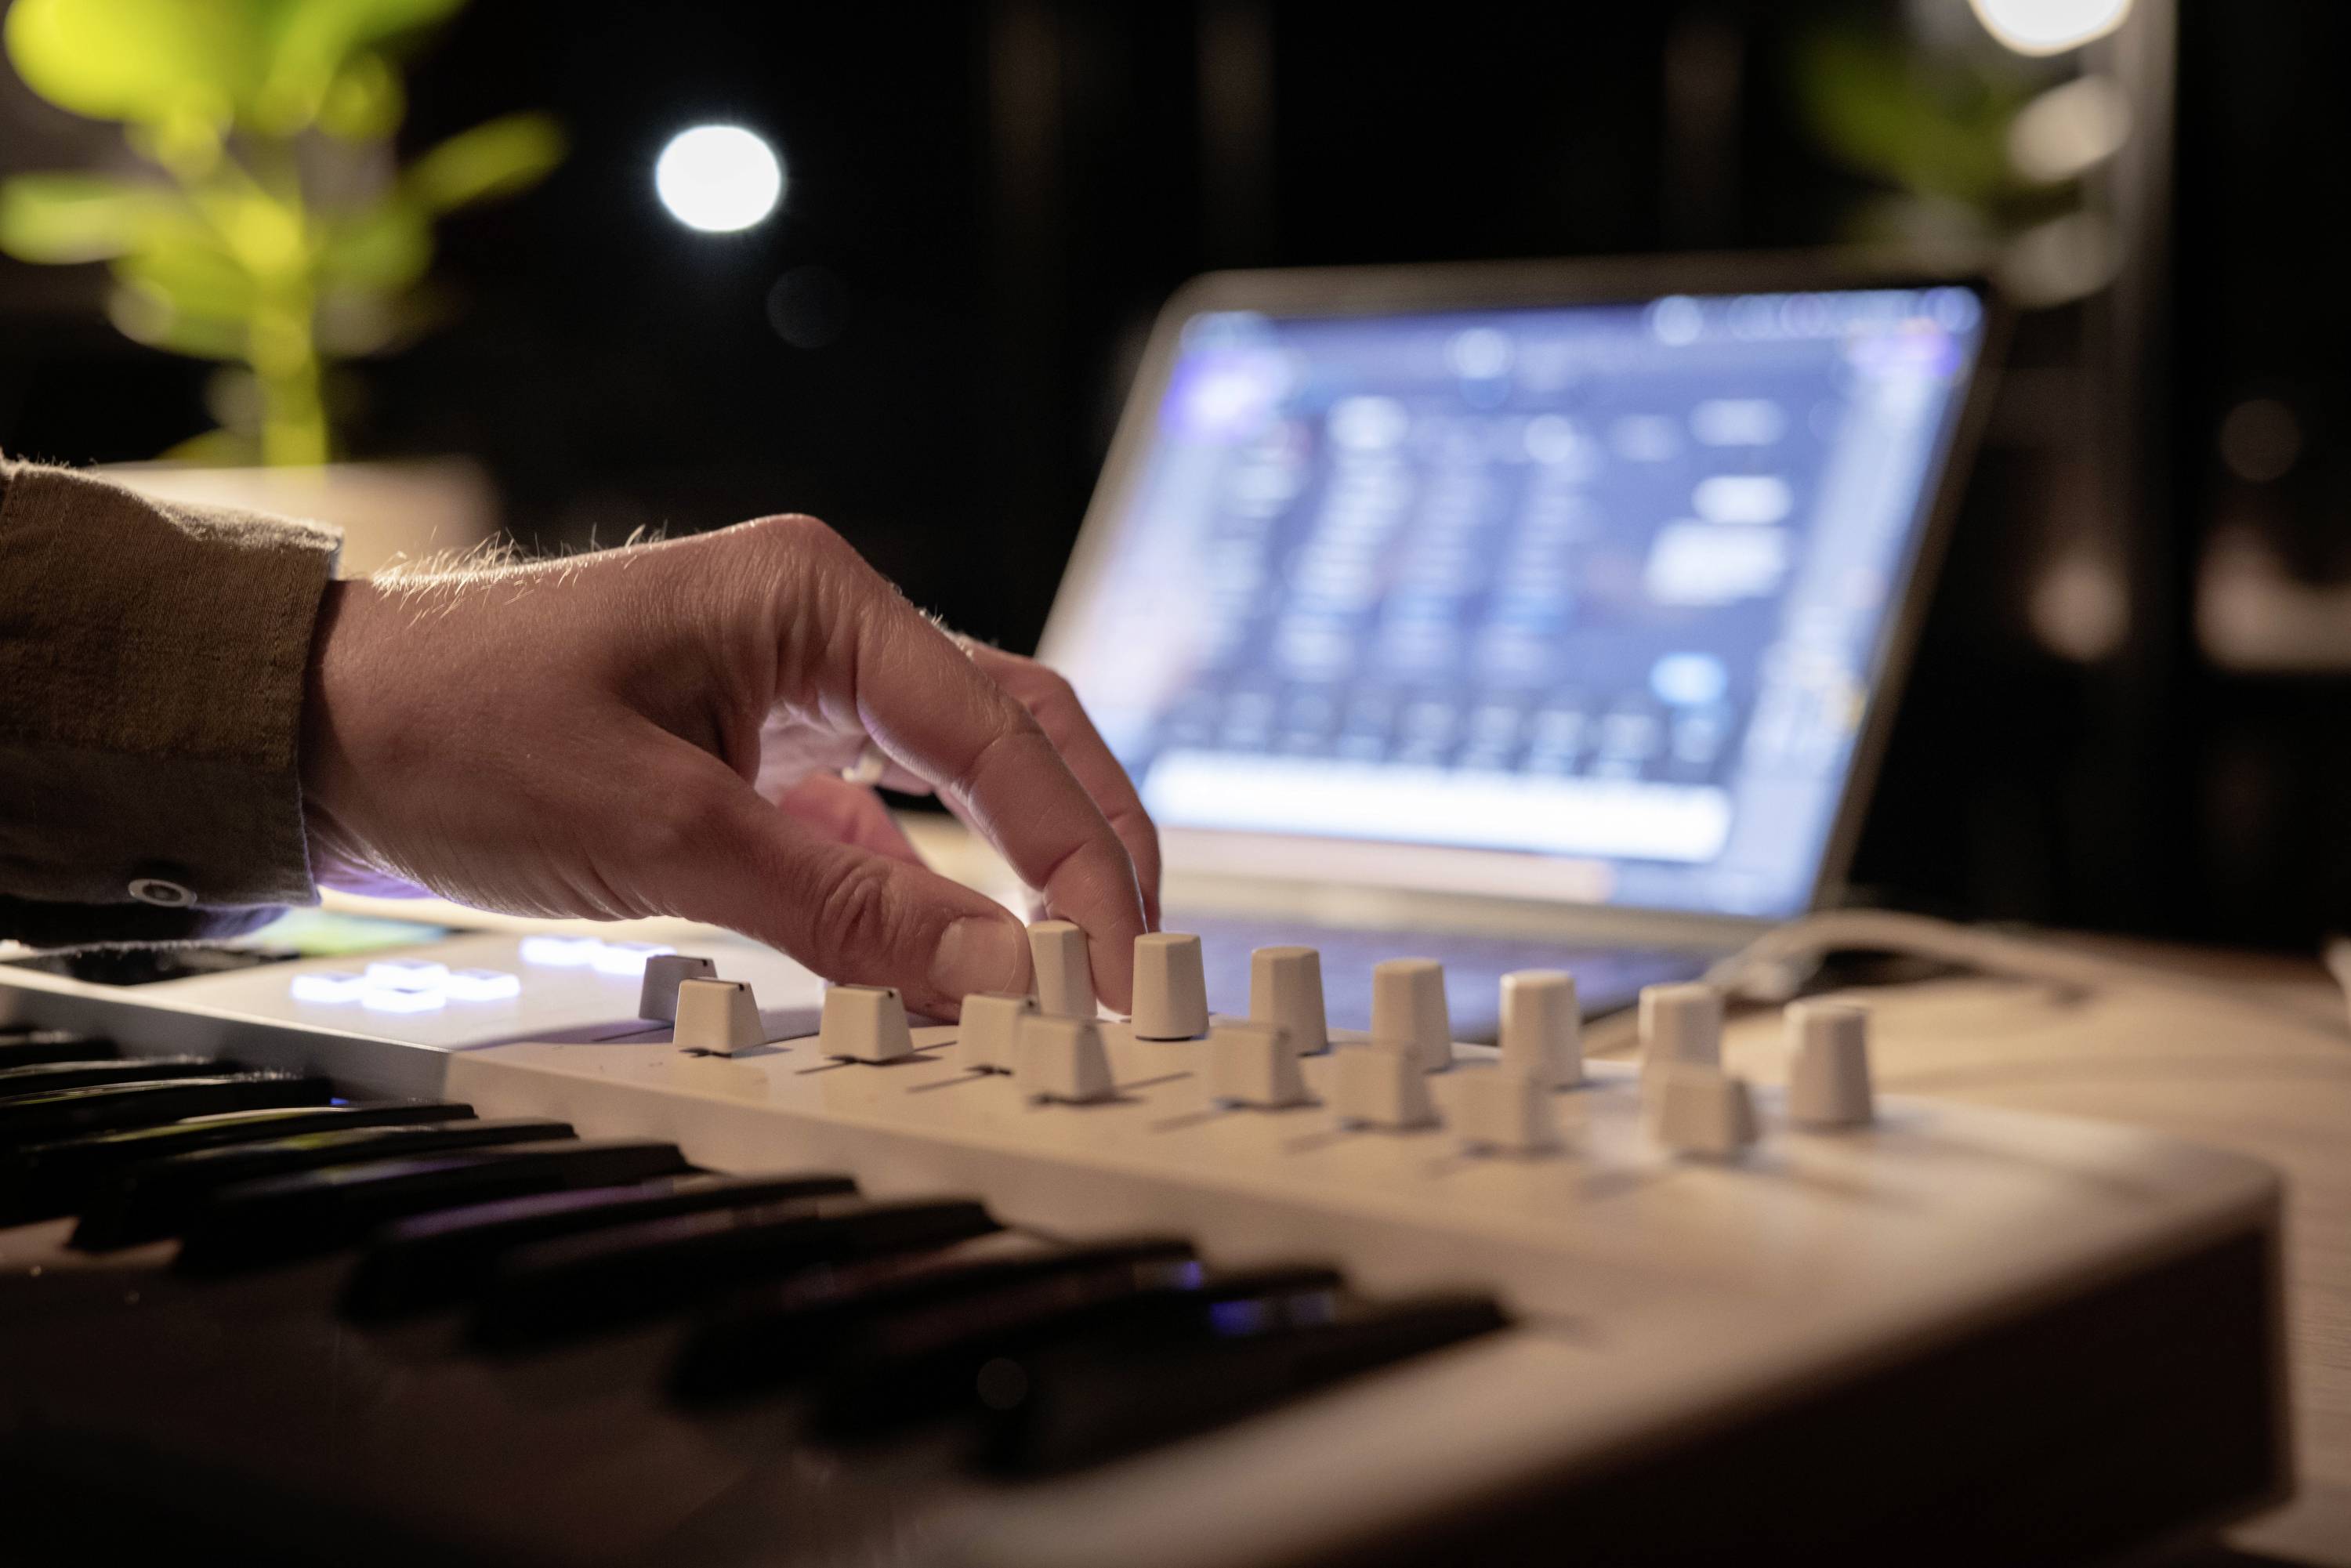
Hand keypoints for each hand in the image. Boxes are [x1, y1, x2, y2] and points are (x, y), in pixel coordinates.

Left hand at [300, 515, 1158, 1015]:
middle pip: (1018, 730)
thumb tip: (1005, 977)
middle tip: (1138, 959)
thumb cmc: (460, 738)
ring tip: (1078, 962)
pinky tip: (947, 958)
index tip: (1119, 964)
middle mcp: (828, 627)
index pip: (1000, 734)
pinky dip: (930, 889)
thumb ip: (847, 908)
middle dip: (1090, 842)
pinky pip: (885, 817)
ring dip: (1027, 863)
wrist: (312, 732)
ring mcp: (798, 686)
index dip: (1077, 856)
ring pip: (968, 771)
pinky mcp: (764, 751)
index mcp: (818, 600)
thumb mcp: (660, 831)